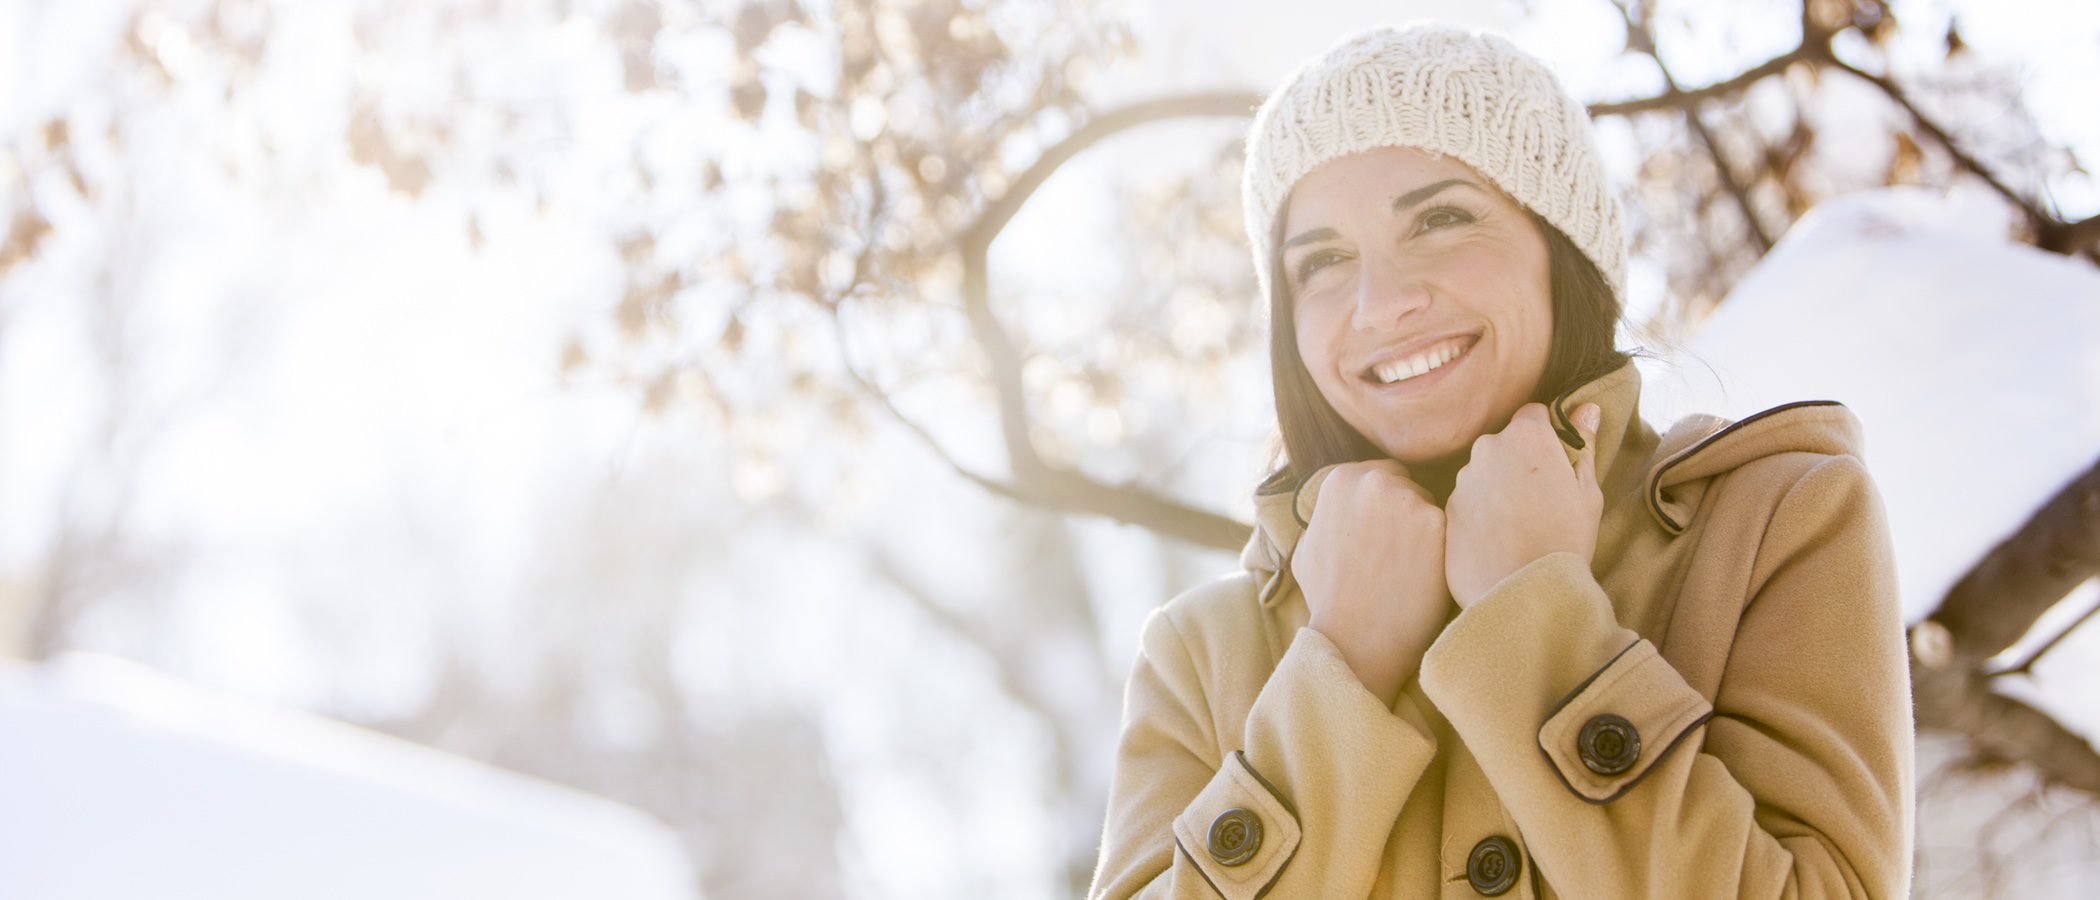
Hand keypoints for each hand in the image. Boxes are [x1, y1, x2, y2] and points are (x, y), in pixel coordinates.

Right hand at [1292, 460, 1452, 707]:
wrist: (1356, 639)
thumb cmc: (1329, 599)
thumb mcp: (1307, 547)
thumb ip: (1327, 516)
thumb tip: (1337, 510)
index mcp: (1341, 479)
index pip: (1381, 475)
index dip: (1385, 506)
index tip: (1383, 534)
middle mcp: (1374, 480)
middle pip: (1408, 486)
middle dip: (1406, 512)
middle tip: (1400, 553)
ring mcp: (1407, 499)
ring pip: (1431, 506)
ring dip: (1427, 531)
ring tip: (1411, 569)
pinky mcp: (1436, 523)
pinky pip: (1450, 529)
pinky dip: (1443, 550)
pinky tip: (1428, 575)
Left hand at [1444, 402, 1603, 608]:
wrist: (1524, 593)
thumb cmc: (1565, 540)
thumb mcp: (1587, 491)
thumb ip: (1583, 444)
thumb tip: (1588, 408)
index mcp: (1526, 436)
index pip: (1533, 414)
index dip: (1547, 435)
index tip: (1555, 461)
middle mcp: (1487, 448)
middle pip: (1505, 443)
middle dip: (1520, 462)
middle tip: (1541, 500)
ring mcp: (1462, 479)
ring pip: (1484, 472)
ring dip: (1498, 487)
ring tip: (1520, 525)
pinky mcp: (1447, 509)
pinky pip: (1468, 500)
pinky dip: (1481, 512)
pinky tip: (1499, 539)